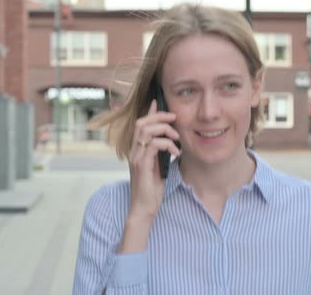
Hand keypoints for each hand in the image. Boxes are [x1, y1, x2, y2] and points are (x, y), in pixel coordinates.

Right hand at [127, 100, 179, 222]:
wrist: (144, 208)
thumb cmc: (152, 189)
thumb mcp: (158, 165)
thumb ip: (160, 152)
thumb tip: (169, 140)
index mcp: (137, 150)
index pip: (141, 124)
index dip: (150, 112)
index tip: (160, 102)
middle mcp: (134, 151)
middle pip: (142, 123)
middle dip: (159, 117)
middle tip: (174, 119)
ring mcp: (136, 158)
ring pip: (145, 131)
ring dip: (164, 130)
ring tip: (176, 138)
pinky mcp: (141, 166)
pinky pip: (152, 146)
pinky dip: (166, 144)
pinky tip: (175, 152)